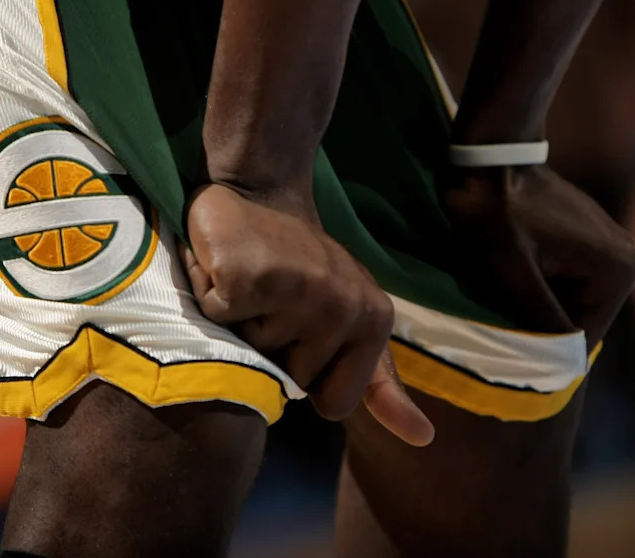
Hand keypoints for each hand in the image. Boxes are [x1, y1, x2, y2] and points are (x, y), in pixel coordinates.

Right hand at [184, 183, 433, 445]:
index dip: (304, 377)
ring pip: (250, 355)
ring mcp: (302, 290)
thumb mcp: (352, 330)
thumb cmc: (300, 272)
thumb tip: (423, 439)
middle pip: (288, 382)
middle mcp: (346, 306)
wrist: (257, 194)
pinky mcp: (253, 277)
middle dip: (267, 349)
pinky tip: (226, 267)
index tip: (299, 331)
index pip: (333, 404)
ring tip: (250, 284)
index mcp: (374, 321)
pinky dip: (210, 296)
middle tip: (270, 301)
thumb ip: (378, 386)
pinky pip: (219, 321)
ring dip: (237, 322)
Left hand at [443, 165, 634, 347]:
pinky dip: (539, 281)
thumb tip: (564, 365)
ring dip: (536, 300)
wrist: (487, 161)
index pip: (584, 336)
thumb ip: (543, 319)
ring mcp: (609, 244)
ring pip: (569, 298)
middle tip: (500, 310)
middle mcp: (626, 258)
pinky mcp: (588, 236)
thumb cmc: (497, 216)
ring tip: (503, 289)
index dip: (545, 347)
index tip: (510, 347)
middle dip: (540, 319)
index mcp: (618, 269)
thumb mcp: (515, 275)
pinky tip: (511, 271)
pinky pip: (565, 277)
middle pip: (579, 317)